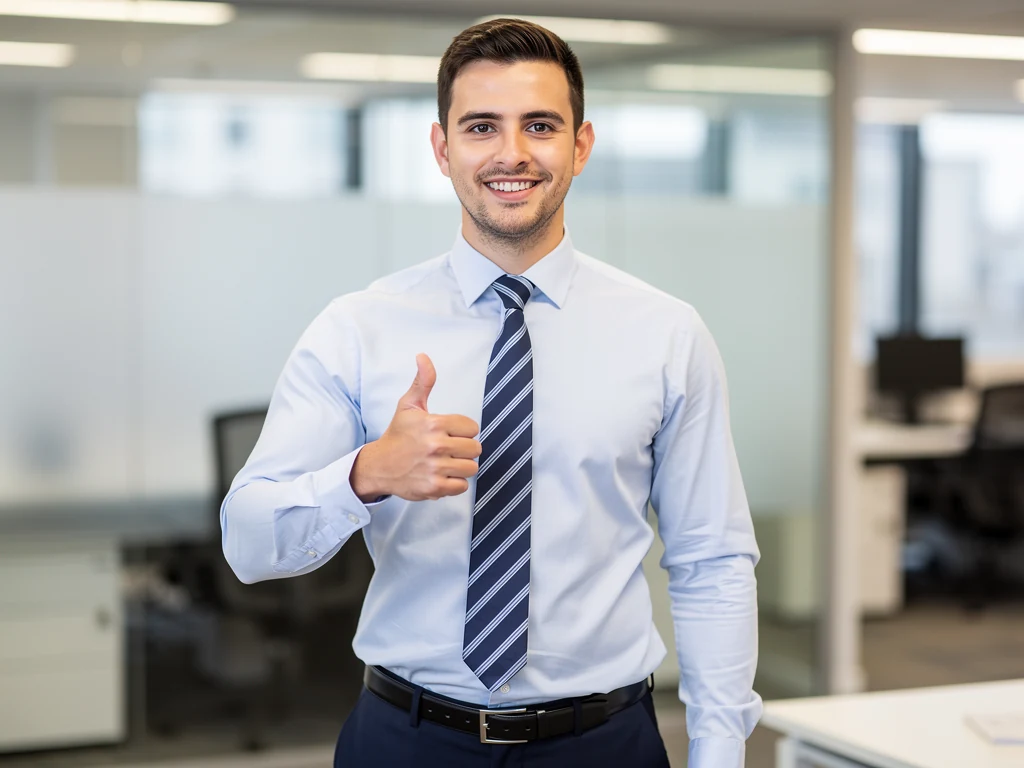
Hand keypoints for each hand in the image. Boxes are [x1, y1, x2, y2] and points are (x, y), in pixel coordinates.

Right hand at [351, 354, 481, 502]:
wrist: (379, 465)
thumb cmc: (398, 435)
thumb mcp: (408, 405)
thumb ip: (423, 381)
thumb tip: (423, 357)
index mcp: (433, 424)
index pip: (472, 428)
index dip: (463, 431)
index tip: (450, 433)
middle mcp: (435, 446)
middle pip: (475, 449)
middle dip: (465, 449)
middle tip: (450, 449)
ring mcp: (435, 468)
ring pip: (470, 468)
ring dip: (461, 466)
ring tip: (446, 463)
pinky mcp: (434, 487)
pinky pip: (462, 486)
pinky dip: (455, 483)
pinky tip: (442, 475)